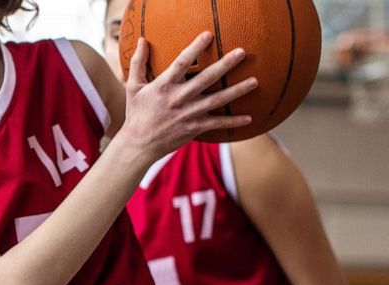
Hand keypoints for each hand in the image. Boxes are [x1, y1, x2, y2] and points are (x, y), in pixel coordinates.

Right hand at [119, 33, 255, 159]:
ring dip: (237, 91)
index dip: (195, 48)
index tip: (209, 35)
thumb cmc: (136, 114)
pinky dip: (233, 121)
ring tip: (254, 81)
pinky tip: (249, 117)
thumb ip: (138, 63)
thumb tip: (142, 40)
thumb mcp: (133, 87)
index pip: (181, 62)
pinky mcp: (194, 128)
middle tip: (242, 52)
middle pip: (206, 79)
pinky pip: (217, 124)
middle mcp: (179, 98)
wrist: (138, 144)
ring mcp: (188, 114)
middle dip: (225, 65)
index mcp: (164, 85)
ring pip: (217, 100)